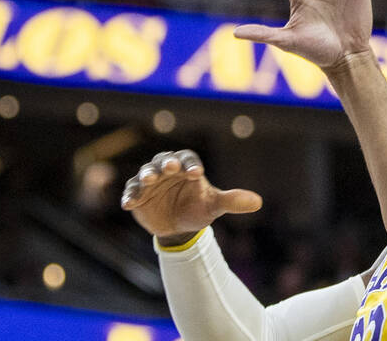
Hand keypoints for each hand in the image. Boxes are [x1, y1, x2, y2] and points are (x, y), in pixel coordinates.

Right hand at [121, 150, 261, 245]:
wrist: (178, 227)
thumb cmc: (197, 208)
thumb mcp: (213, 206)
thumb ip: (232, 201)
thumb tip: (258, 202)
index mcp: (186, 167)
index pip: (188, 160)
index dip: (191, 164)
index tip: (197, 173)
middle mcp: (166, 170)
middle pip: (163, 161)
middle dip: (165, 165)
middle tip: (168, 169)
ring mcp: (149, 181)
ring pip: (145, 174)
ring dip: (146, 176)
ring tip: (148, 180)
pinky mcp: (137, 194)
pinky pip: (131, 192)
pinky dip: (130, 195)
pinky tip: (128, 203)